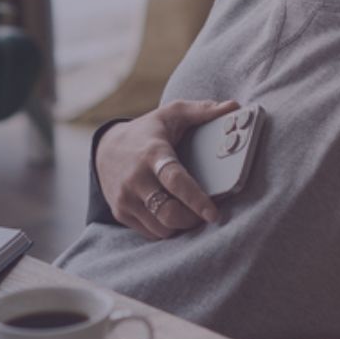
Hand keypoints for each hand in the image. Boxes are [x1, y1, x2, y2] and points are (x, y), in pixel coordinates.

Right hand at [96, 99, 239, 239]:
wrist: (106, 148)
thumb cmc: (148, 131)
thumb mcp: (172, 114)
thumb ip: (202, 111)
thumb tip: (233, 106)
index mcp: (152, 153)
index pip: (175, 181)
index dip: (196, 199)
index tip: (213, 213)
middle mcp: (136, 178)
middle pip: (169, 213)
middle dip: (192, 218)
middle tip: (206, 213)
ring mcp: (125, 198)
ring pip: (161, 228)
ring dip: (180, 225)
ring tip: (190, 212)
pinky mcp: (120, 212)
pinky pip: (150, 232)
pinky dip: (165, 228)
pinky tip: (172, 214)